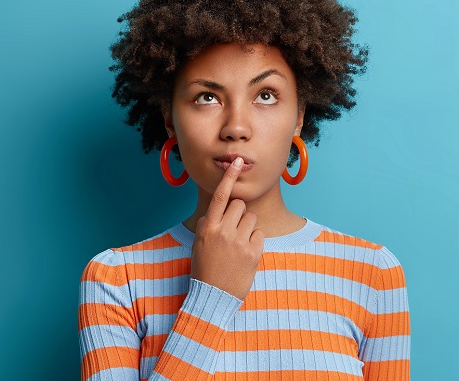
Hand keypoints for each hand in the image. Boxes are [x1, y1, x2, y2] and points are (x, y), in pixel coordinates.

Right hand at [190, 157, 264, 300]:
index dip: (229, 176)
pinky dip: (254, 241)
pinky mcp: (253, 253)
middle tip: (233, 231)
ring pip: (251, 218)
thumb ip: (208, 224)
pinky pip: (259, 234)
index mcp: (208, 227)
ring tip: (238, 245)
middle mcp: (223, 231)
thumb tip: (219, 210)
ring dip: (247, 227)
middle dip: (238, 214)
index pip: (220, 195)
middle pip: (239, 205)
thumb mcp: (198, 244)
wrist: (213, 297)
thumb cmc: (205, 269)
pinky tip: (245, 253)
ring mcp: (239, 242)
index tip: (237, 161)